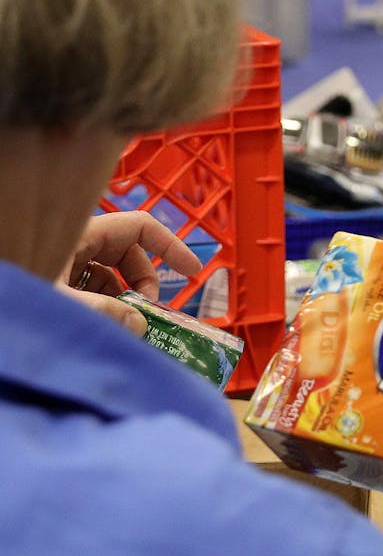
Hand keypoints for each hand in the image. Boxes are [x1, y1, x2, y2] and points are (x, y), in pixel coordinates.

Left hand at [59, 211, 203, 334]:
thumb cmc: (2, 292)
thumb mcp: (57, 300)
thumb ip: (101, 312)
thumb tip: (139, 324)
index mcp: (81, 234)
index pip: (139, 227)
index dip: (170, 246)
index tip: (192, 271)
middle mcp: (75, 244)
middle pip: (127, 256)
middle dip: (143, 285)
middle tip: (145, 315)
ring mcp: (63, 264)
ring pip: (108, 277)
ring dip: (122, 301)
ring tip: (118, 327)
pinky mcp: (53, 283)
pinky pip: (88, 291)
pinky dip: (102, 308)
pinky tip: (98, 328)